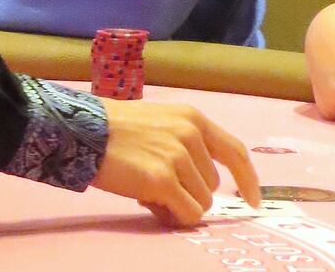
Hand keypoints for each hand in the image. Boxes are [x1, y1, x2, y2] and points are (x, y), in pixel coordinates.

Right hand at [92, 100, 261, 227]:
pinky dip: (172, 215)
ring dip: (177, 203)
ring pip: (201, 203)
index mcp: (192, 118)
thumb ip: (184, 145)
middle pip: (213, 185)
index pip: (235, 151)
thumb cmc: (114, 128)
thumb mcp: (158, 122)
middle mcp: (190, 135)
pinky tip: (147, 201)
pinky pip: (187, 214)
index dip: (248, 179)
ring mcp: (178, 158)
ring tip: (146, 189)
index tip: (253, 200)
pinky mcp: (162, 180)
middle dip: (188, 191)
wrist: (80, 130)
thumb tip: (202, 188)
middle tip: (155, 183)